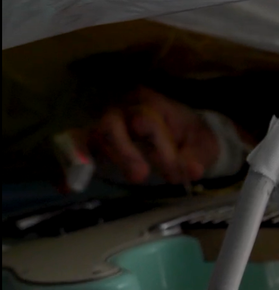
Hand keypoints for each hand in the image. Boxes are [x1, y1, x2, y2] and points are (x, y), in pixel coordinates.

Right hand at [73, 87, 220, 184]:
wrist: (185, 136)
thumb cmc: (191, 136)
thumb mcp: (202, 145)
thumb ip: (197, 156)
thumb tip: (193, 170)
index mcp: (150, 103)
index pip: (146, 120)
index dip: (158, 147)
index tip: (174, 172)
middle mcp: (122, 110)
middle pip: (111, 126)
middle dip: (124, 152)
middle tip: (141, 176)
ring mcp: (105, 127)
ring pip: (90, 137)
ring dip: (93, 159)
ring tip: (90, 176)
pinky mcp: (94, 144)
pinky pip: (75, 152)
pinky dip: (69, 167)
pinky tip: (66, 186)